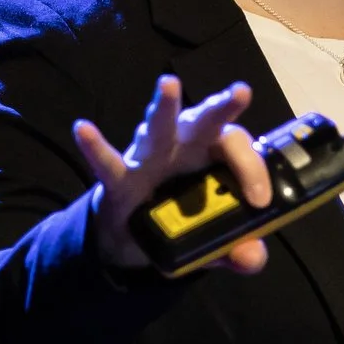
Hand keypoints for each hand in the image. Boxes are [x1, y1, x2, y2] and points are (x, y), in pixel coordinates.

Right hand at [72, 77, 272, 277]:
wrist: (134, 238)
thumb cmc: (183, 221)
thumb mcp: (216, 242)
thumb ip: (237, 249)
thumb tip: (252, 259)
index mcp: (213, 155)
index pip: (236, 147)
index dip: (252, 169)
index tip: (260, 201)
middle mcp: (184, 147)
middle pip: (205, 121)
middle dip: (222, 107)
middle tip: (241, 93)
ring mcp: (150, 159)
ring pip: (159, 129)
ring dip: (164, 107)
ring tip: (168, 84)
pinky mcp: (119, 180)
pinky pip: (107, 163)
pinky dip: (95, 148)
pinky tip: (83, 129)